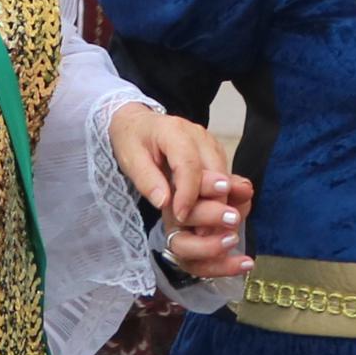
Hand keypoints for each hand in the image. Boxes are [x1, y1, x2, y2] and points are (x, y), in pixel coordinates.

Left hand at [111, 104, 252, 280]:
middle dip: (212, 204)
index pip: (189, 164)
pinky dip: (221, 199)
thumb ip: (146, 180)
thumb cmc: (132, 140)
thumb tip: (164, 202)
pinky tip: (212, 217)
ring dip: (219, 204)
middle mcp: (199, 136)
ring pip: (225, 177)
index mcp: (174, 132)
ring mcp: (211, 144)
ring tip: (207, 229)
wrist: (140, 123)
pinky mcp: (216, 154)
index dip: (188, 193)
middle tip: (202, 231)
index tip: (180, 216)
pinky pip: (225, 178)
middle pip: (216, 172)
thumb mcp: (130, 158)